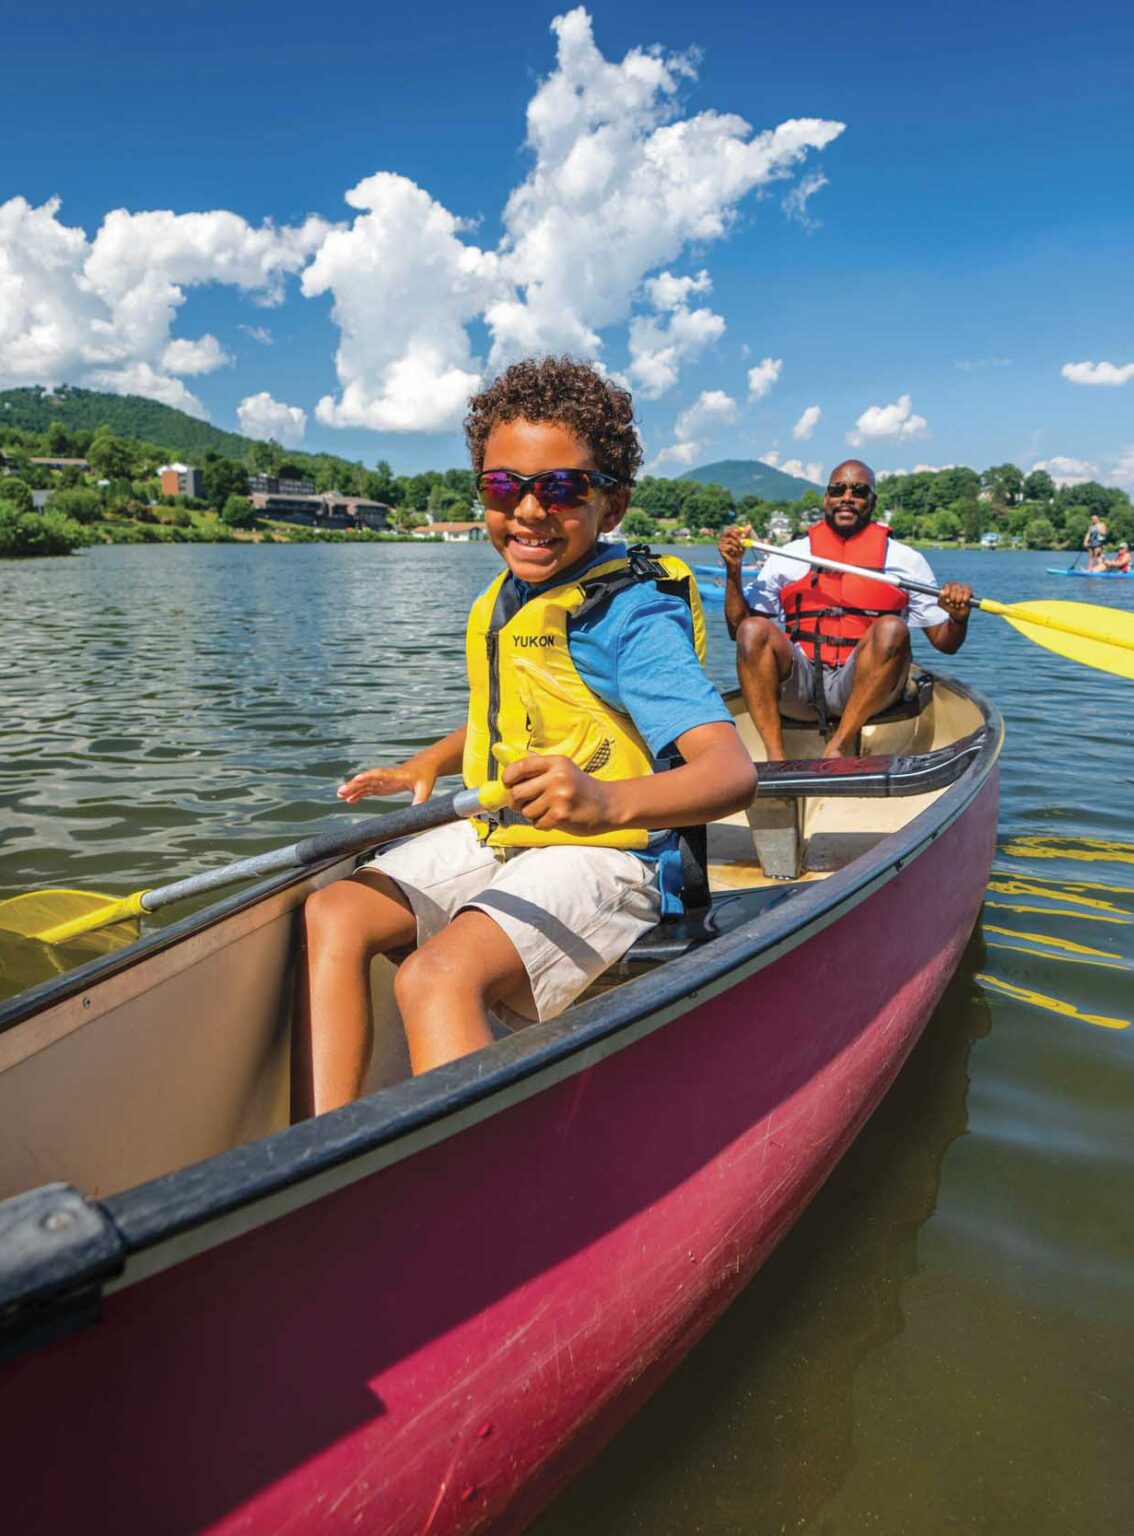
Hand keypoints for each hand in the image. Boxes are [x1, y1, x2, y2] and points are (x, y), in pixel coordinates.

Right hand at [337, 758, 437, 805]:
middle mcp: (386, 777)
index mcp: (396, 775)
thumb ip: (421, 799)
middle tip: (341, 790)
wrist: (424, 766)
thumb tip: (418, 812)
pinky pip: (368, 790)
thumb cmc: (425, 776)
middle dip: (354, 784)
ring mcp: (383, 781)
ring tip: (339, 795)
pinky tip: (349, 800)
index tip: (357, 778)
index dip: (369, 776)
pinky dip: (359, 794)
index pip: (380, 774)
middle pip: (368, 780)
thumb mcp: (425, 788)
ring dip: (353, 789)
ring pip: (365, 784)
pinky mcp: (383, 786)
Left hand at [502, 754, 616, 834]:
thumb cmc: (580, 785)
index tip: (507, 783)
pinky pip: (538, 823)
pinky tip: (553, 817)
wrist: (605, 803)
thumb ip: (538, 765)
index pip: (520, 766)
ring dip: (531, 814)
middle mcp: (558, 777)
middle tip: (522, 803)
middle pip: (517, 792)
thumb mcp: (563, 768)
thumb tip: (509, 758)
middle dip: (515, 801)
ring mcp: (560, 796)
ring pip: (526, 811)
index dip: (508, 776)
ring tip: (544, 809)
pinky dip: (542, 823)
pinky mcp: (562, 814)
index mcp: (556, 762)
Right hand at [717, 523, 750, 574]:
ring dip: (737, 545)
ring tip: (738, 550)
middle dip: (737, 537)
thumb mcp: (744, 542)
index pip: (732, 528)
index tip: (744, 534)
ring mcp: (721, 543)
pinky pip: (729, 547)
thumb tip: (749, 526)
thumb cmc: (739, 551)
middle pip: (729, 531)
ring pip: (730, 540)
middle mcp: (723, 537)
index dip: (738, 530)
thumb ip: (746, 534)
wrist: (736, 561)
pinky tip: (733, 553)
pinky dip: (734, 550)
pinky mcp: (720, 548)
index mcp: (729, 535)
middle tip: (742, 542)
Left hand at [938, 582, 972, 622]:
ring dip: (958, 601)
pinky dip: (964, 600)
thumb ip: (941, 599)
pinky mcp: (969, 591)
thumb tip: (942, 592)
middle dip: (952, 599)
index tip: (947, 601)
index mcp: (948, 586)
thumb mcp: (942, 605)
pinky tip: (962, 604)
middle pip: (954, 589)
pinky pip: (967, 594)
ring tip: (957, 605)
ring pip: (960, 592)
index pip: (947, 586)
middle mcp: (956, 584)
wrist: (958, 614)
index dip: (947, 594)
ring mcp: (963, 587)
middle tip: (952, 604)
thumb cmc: (950, 607)